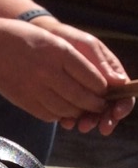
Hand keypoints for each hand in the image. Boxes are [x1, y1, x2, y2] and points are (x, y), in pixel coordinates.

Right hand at [0, 18, 133, 134]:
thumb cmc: (23, 39)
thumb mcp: (51, 40)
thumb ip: (70, 59)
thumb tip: (92, 81)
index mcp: (59, 51)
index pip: (90, 77)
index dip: (101, 88)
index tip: (105, 92)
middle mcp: (48, 70)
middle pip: (80, 96)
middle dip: (93, 104)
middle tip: (98, 106)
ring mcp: (34, 87)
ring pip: (64, 108)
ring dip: (76, 112)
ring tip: (80, 110)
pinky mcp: (22, 99)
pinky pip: (46, 114)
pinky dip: (57, 115)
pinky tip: (60, 111)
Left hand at [34, 19, 134, 134]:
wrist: (43, 40)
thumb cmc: (70, 40)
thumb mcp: (87, 47)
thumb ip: (102, 64)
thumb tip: (121, 82)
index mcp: (110, 74)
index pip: (124, 94)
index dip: (123, 106)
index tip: (117, 113)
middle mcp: (99, 88)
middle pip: (109, 109)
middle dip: (107, 119)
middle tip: (103, 128)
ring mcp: (83, 95)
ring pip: (91, 115)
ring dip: (90, 122)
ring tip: (82, 126)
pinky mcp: (66, 100)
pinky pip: (72, 115)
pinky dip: (71, 120)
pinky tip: (67, 122)